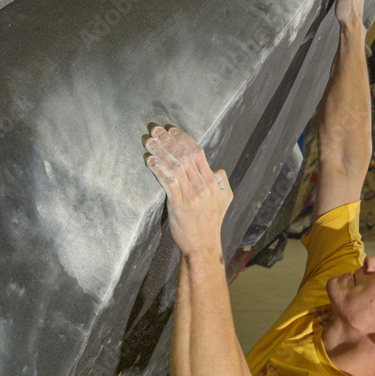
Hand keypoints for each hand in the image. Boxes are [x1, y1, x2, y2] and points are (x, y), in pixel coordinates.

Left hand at [144, 125, 232, 256]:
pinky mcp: (179, 205)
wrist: (203, 246)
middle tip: (155, 130)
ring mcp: (191, 196)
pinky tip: (150, 160)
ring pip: (175, 166)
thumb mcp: (225, 200)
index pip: (198, 152)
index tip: (171, 129)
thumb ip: (222, 182)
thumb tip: (217, 169)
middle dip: (168, 140)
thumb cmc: (211, 223)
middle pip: (185, 155)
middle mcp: (203, 186)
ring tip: (149, 141)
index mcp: (213, 182)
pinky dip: (158, 169)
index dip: (183, 138)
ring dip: (160, 151)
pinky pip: (168, 182)